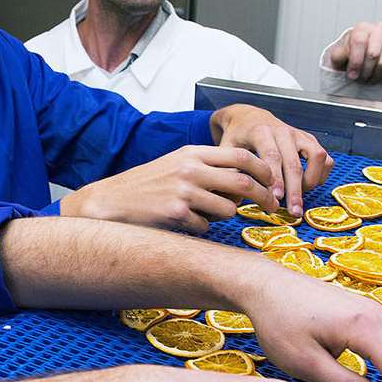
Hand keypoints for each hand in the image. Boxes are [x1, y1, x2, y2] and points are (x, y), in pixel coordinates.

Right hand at [62, 145, 275, 232]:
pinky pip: (205, 226)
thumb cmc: (146, 185)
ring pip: (228, 209)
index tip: (272, 182)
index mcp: (193, 153)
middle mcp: (191, 169)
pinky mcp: (176, 214)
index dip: (264, 170)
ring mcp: (184, 191)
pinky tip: (183, 222)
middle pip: (244, 183)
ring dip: (225, 215)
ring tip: (206, 214)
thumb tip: (243, 179)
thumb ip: (207, 167)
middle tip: (269, 207)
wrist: (110, 201)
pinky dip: (200, 228)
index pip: (242, 156)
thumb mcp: (176, 164)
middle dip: (263, 197)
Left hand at [209, 104, 331, 216]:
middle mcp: (283, 131)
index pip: (272, 156)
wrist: (248, 117)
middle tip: (294, 212)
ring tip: (300, 197)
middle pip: (294, 162)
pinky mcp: (309, 139)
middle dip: (295, 190)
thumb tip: (234, 197)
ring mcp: (298, 134)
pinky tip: (308, 186)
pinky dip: (321, 174)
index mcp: (260, 132)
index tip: (276, 198)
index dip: (276, 179)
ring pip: (317, 156)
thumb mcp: (227, 149)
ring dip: (311, 180)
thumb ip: (230, 170)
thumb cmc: (236, 137)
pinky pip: (325, 157)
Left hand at [326, 22, 381, 83]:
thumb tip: (340, 57)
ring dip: (376, 76)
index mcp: (362, 28)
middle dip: (366, 72)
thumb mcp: (343, 56)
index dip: (355, 61)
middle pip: (373, 54)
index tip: (352, 75)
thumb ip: (338, 55)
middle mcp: (380, 28)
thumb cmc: (356, 54)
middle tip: (362, 79)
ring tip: (371, 79)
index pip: (359, 41)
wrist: (373, 54)